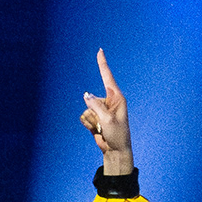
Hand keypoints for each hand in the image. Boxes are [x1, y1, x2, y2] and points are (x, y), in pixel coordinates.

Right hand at [79, 48, 132, 168]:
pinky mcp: (95, 117)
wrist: (115, 150)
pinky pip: (84, 116)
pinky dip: (88, 124)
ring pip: (86, 109)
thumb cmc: (117, 135)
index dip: (102, 63)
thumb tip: (85, 95)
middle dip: (94, 113)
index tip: (100, 50)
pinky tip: (97, 131)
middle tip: (105, 125)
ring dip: (92, 120)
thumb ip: (96, 105)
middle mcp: (108, 101)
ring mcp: (100, 109)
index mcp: (117, 98)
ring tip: (102, 129)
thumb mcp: (108, 120)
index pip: (107, 77)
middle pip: (91, 100)